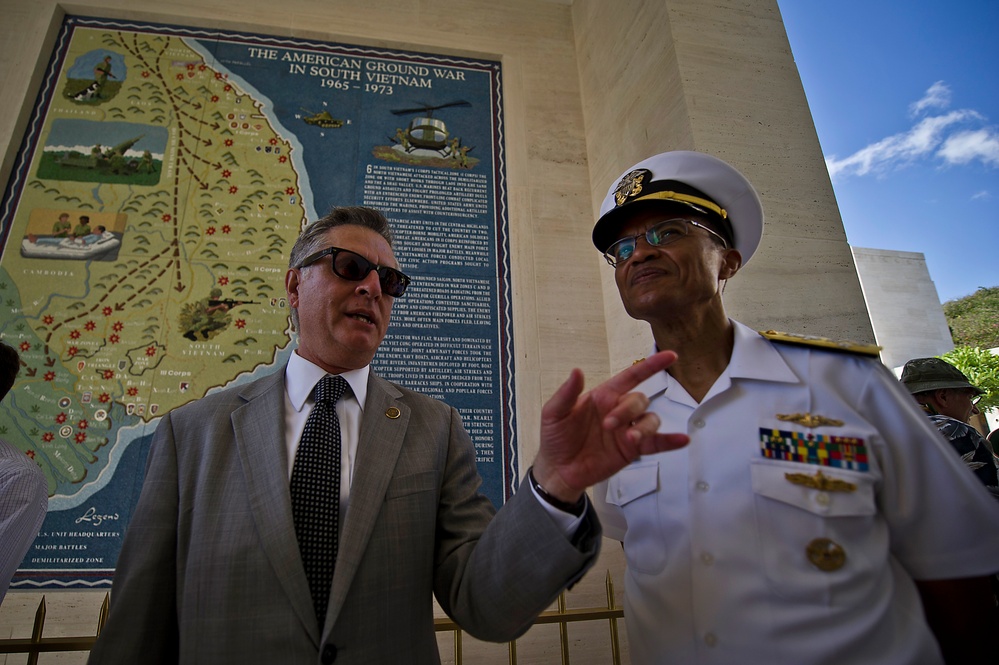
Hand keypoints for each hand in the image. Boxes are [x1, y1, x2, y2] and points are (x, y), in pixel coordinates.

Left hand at [532, 351, 689, 503]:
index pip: (632, 376)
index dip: (651, 366)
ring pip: (650, 420)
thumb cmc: (556, 437)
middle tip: (608, 426)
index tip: (669, 356)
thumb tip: (577, 371)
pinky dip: (671, 441)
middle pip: (639, 400)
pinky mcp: (632, 450)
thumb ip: (567, 393)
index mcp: (604, 396)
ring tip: (630, 439)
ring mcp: (628, 430)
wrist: (558, 469)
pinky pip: (657, 443)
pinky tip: (682, 440)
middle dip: (627, 411)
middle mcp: (619, 410)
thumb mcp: (554, 413)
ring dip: (644, 427)